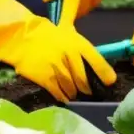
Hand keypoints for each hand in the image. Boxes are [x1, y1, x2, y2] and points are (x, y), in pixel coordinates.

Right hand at [0, 0, 116, 102]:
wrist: (22, 37)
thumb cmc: (47, 36)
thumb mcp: (68, 35)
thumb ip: (80, 49)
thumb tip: (95, 65)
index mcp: (77, 44)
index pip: (97, 60)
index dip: (105, 73)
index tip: (110, 82)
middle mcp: (70, 56)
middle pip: (84, 80)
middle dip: (87, 89)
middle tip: (88, 93)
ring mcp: (58, 69)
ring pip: (72, 89)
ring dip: (74, 94)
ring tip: (74, 94)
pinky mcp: (45, 78)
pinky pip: (59, 93)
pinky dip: (63, 97)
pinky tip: (63, 98)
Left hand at [42, 0, 106, 27]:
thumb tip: (49, 3)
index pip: (69, 13)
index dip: (64, 24)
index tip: (58, 31)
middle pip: (79, 13)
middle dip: (69, 14)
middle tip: (60, 10)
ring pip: (87, 9)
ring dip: (78, 10)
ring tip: (68, 1)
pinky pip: (93, 3)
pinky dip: (85, 3)